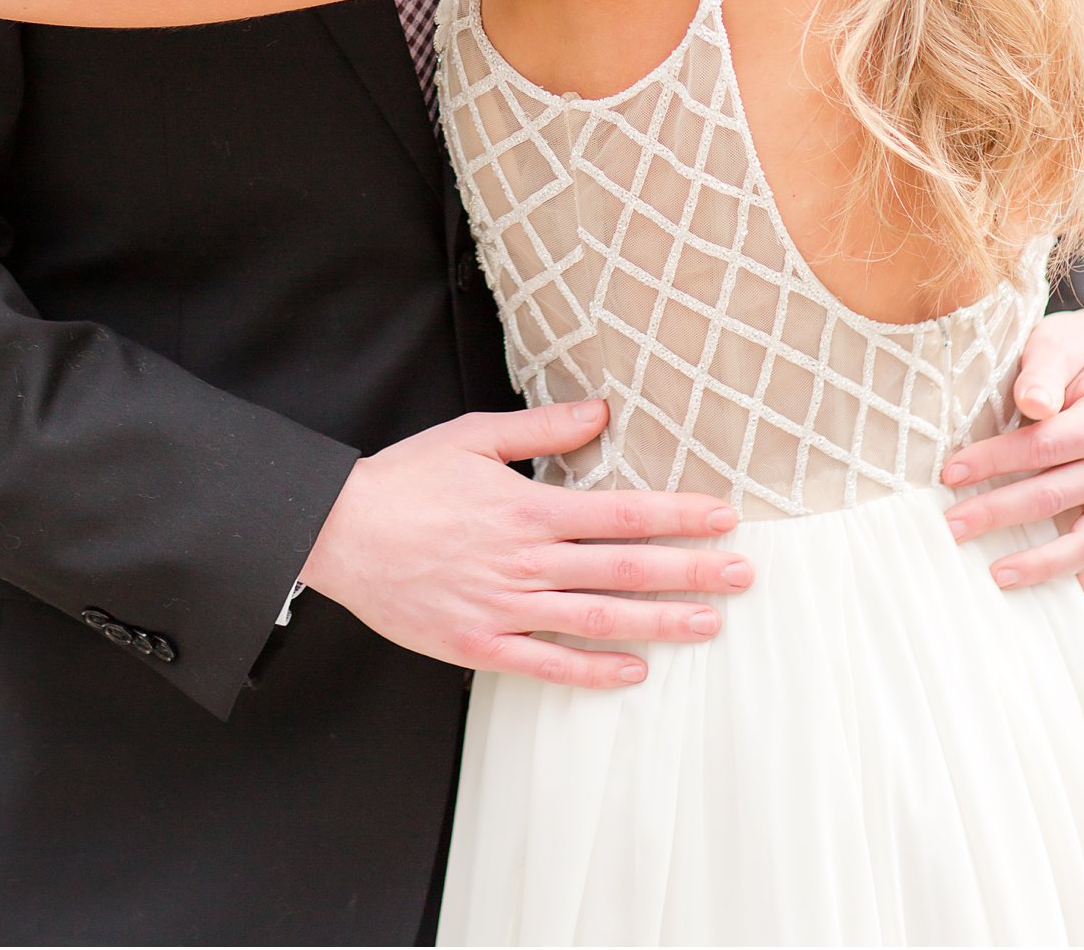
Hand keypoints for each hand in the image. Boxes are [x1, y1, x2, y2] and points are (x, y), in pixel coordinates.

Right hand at [302, 399, 751, 688]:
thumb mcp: (473, 435)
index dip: (678, 516)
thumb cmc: (406, 479)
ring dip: (660, 623)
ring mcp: (504, 608)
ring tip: (709, 624)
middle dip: (690, 572)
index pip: (621, 514)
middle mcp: (525, 562)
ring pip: (598, 620)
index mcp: (527, 509)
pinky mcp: (480, 644)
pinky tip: (635, 670)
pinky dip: (595, 671)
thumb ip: (542, 429)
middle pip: (624, 570)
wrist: (340, 532)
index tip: (723, 518)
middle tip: (742, 575)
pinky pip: (548, 664)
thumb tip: (601, 412)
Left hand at [940, 307, 1083, 599]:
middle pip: (1055, 497)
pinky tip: (1067, 593)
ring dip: (1044, 563)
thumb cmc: (1075, 353)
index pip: (1043, 447)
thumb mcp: (1058, 343)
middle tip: (952, 525)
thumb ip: (1044, 372)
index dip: (993, 461)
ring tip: (998, 573)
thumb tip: (1033, 402)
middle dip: (998, 513)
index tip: (948, 472)